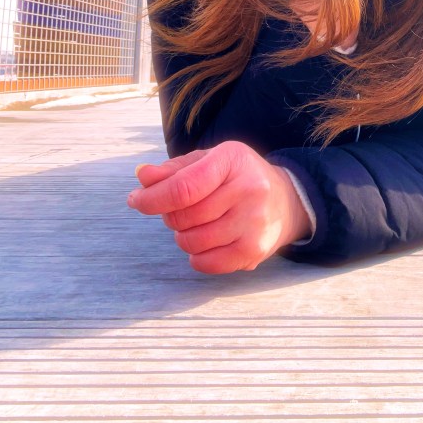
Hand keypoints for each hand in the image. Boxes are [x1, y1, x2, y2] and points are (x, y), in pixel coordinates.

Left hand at [127, 141, 310, 273]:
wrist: (285, 199)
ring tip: (197, 225)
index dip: (152, 198)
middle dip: (170, 216)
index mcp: (232, 160)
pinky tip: (207, 243)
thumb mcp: (208, 161)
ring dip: (184, 236)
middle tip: (180, 210)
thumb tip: (143, 177)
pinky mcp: (255, 249)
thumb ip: (173, 170)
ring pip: (193, 241)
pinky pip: (207, 263)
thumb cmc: (237, 177)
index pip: (183, 187)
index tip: (136, 201)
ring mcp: (254, 221)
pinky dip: (197, 257)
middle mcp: (249, 188)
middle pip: (184, 216)